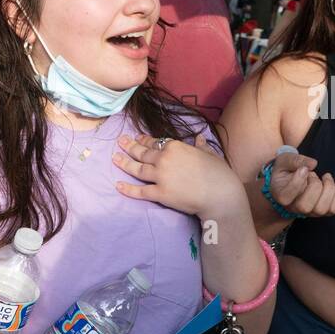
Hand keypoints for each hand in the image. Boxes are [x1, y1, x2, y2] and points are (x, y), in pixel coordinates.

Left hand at [113, 131, 247, 221]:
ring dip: (124, 163)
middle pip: (143, 153)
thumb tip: (199, 139)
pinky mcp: (159, 193)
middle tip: (120, 142)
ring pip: (137, 169)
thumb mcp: (210, 154)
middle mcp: (164, 159)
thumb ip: (201, 147)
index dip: (145, 140)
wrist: (220, 194)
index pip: (156, 142)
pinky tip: (118, 185)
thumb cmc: (219, 173)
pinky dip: (127, 188)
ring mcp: (160, 176)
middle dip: (130, 147)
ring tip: (114, 158)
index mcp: (176, 146)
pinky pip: (140, 191)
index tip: (138, 138)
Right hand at [264, 151, 334, 218]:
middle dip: (314, 186)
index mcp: (281, 195)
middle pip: (305, 206)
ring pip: (321, 209)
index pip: (286, 196)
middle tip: (313, 174)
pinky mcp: (323, 211)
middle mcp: (294, 208)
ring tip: (324, 177)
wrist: (292, 180)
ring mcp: (309, 212)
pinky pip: (333, 209)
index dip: (297, 181)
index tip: (304, 169)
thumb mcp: (286, 160)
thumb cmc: (287, 170)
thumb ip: (295, 160)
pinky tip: (329, 184)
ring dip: (327, 189)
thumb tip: (313, 164)